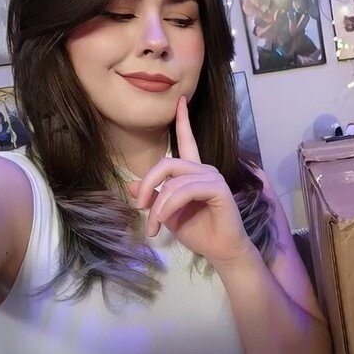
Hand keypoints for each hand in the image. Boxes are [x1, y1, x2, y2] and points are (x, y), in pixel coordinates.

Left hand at [128, 96, 252, 264]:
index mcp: (194, 173)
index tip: (180, 101)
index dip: (183, 120)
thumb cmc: (199, 232)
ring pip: (174, 179)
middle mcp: (204, 170)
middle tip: (140, 207)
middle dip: (148, 183)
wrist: (221, 251)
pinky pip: (185, 190)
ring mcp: (213, 178)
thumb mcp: (167, 214)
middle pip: (167, 163)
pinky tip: (164, 222)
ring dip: (157, 205)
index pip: (187, 141)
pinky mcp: (218, 189)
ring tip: (153, 226)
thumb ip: (154, 198)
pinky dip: (169, 206)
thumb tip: (132, 186)